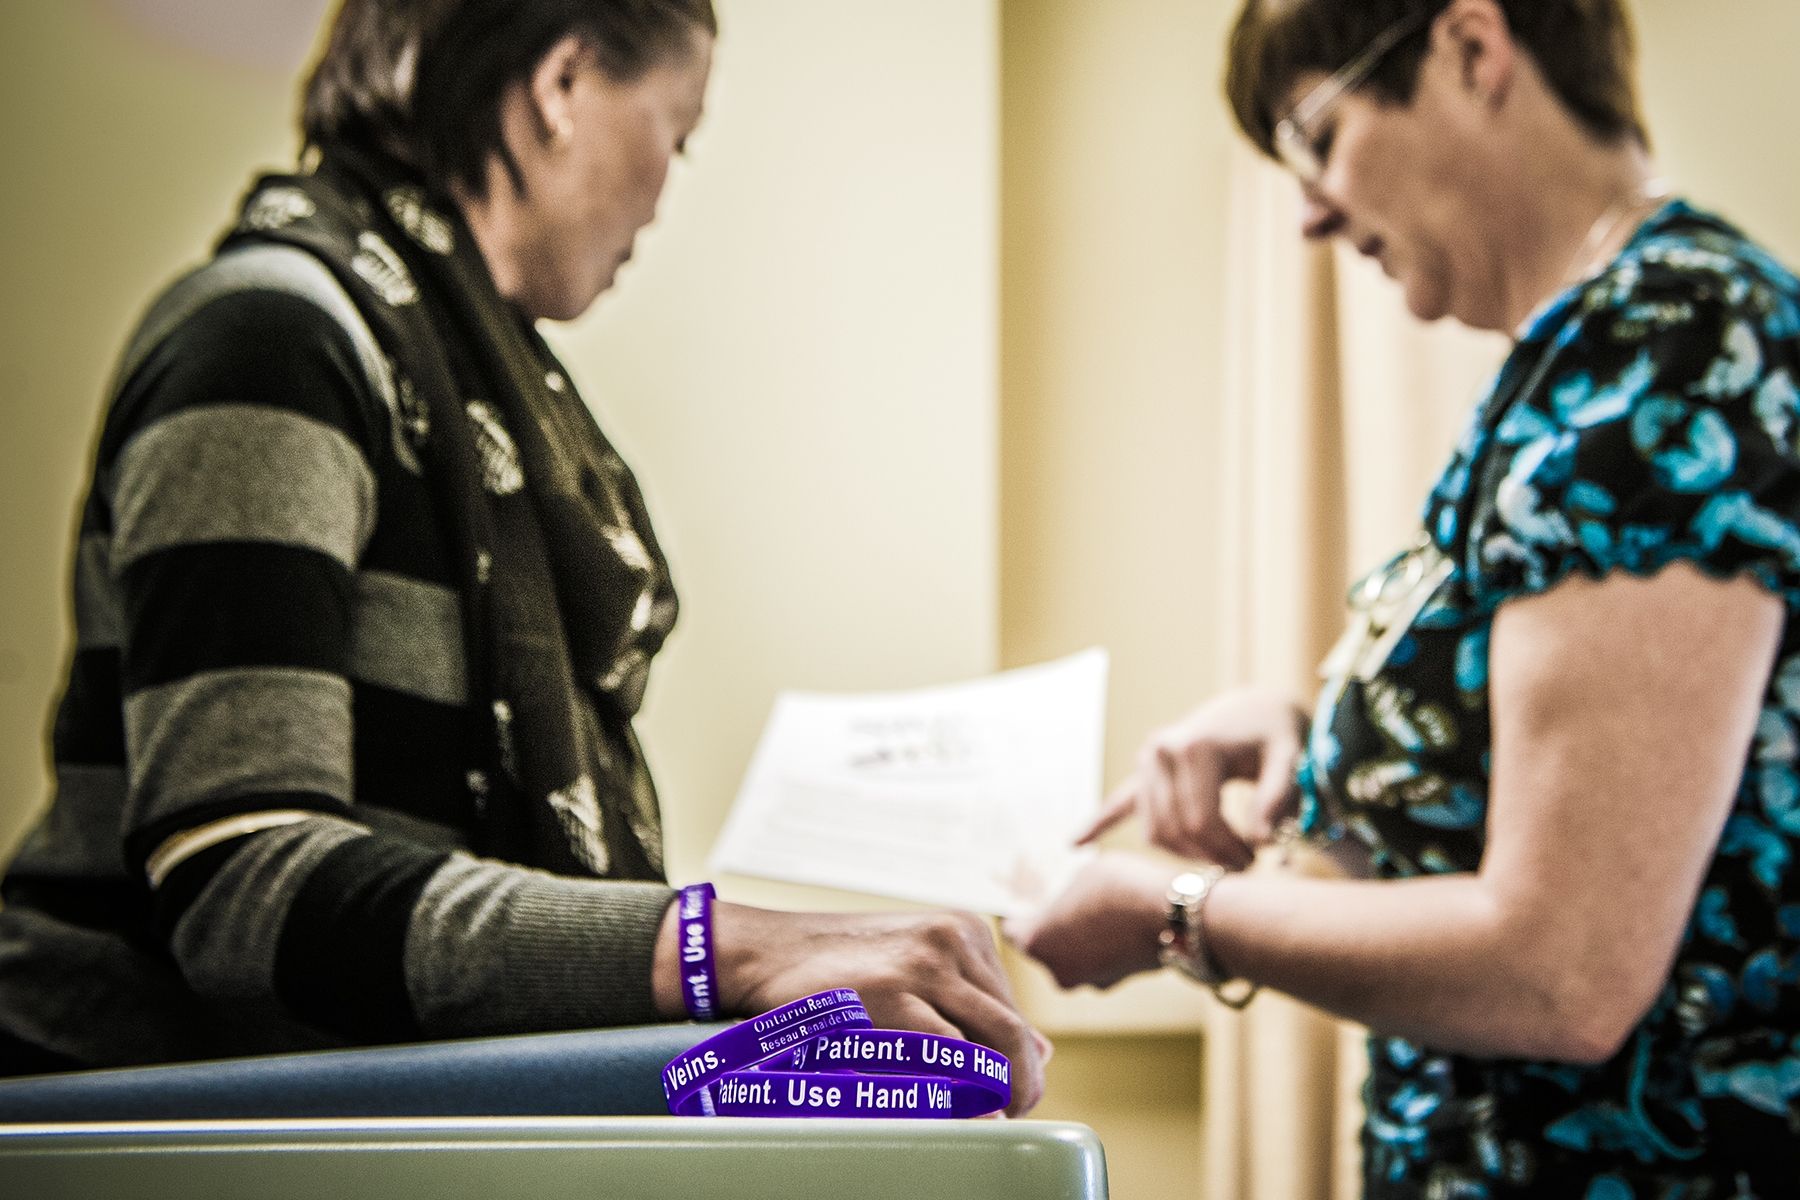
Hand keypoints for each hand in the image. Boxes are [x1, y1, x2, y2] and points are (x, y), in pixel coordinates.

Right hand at [704, 905, 1047, 1114]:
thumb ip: (970, 1002)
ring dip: (1004, 1087)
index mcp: (964, 929)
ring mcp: (926, 963)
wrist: (766, 951)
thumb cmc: (837, 966)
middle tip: (1012, 1112)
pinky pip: (953, 1054)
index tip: (1010, 1089)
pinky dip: (967, 1087)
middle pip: (1012, 1024)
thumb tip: (1038, 1051)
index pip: (1013, 1006)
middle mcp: (954, 938)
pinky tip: (967, 1109)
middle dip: (1021, 1077)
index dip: (1018, 1057)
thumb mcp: (914, 965)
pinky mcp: (895, 993)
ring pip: (997, 1039)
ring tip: (993, 1116)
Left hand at [1002, 853, 1171, 989]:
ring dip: (1077, 937)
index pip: (1013, 930)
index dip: (1017, 911)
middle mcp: (1057, 971)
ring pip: (1073, 955)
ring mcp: (1088, 981)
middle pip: (1043, 945)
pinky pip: (1097, 961)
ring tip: (1091, 908)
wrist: (1174, 915)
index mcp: (1036, 943)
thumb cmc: (1119, 887)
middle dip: (1050, 924)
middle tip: (1058, 900)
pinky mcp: (1117, 982)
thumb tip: (1063, 898)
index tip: (1023, 900)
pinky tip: (1113, 922)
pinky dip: (1100, 945)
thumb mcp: (1081, 875)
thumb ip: (1063, 894)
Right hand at [1079, 687, 1306, 865]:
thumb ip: (1279, 798)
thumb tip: (1263, 842)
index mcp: (1193, 747)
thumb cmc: (1277, 734)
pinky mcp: (1143, 771)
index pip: (1201, 820)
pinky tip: (1073, 842)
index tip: (1257, 861)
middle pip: (1176, 829)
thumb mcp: (1290, 758)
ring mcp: (1146, 761)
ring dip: (1184, 854)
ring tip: (1220, 859)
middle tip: (1245, 867)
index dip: (1229, 850)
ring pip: (1155, 830)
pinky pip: (1119, 803)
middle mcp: (1160, 751)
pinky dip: (1097, 822)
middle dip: (1210, 857)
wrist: (1256, 708)